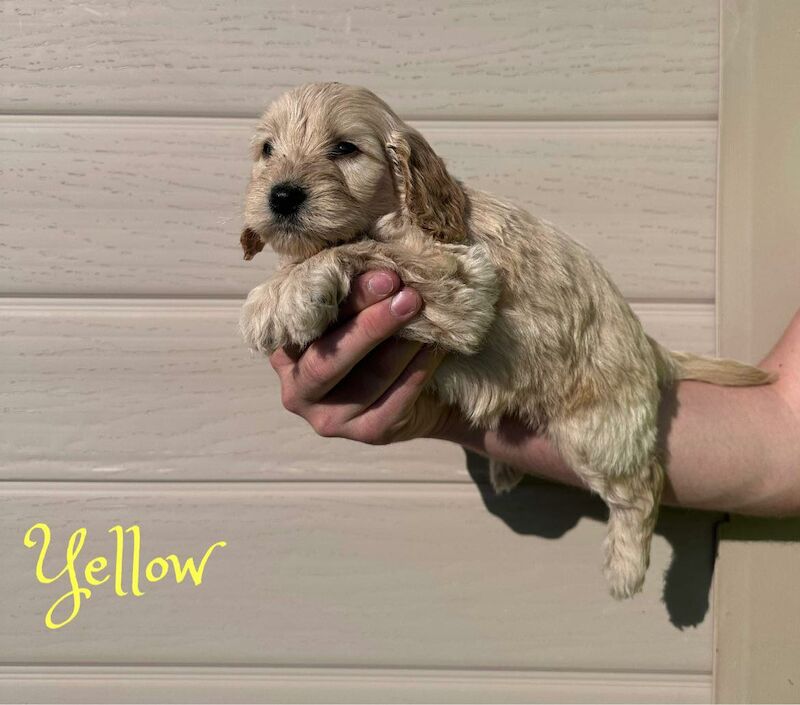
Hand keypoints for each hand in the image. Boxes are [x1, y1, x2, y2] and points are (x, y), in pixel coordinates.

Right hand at [269, 270, 450, 443]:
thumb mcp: (359, 309)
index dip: (348, 297)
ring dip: (401, 343)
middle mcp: (296, 388)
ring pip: (367, 379)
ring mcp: (327, 418)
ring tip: (426, 316)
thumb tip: (377, 255)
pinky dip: (416, 370)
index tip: (386, 275)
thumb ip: (352, 288)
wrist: (420, 389)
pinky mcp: (365, 433)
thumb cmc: (379, 336)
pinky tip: (434, 346)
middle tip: (408, 295)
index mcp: (284, 349)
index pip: (310, 322)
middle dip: (371, 324)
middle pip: (329, 358)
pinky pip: (394, 401)